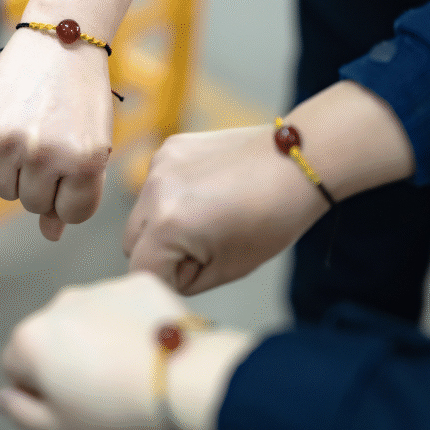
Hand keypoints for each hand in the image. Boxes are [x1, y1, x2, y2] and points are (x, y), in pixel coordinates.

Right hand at [0, 28, 112, 240]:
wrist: (59, 40)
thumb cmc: (82, 96)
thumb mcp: (93, 143)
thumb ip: (76, 192)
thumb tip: (50, 235)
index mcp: (84, 161)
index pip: (72, 214)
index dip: (73, 196)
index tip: (74, 171)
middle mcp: (45, 155)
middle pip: (35, 205)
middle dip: (45, 184)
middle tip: (52, 145)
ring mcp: (9, 142)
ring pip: (7, 190)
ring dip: (18, 172)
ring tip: (32, 134)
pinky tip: (12, 122)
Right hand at [0, 273, 252, 429]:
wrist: (180, 375)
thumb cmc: (118, 405)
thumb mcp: (61, 428)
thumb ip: (21, 412)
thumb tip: (3, 398)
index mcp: (31, 339)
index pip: (15, 366)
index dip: (38, 389)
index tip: (65, 401)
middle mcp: (59, 304)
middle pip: (51, 335)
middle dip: (66, 357)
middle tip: (98, 386)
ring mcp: (99, 288)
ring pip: (88, 316)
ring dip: (98, 336)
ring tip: (126, 367)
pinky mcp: (135, 282)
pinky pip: (125, 303)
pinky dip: (130, 319)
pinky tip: (146, 345)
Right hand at [123, 126, 327, 294]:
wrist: (298, 161)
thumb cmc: (273, 218)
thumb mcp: (229, 268)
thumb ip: (184, 279)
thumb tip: (165, 278)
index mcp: (168, 226)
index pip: (141, 271)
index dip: (165, 282)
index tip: (191, 278)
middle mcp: (154, 192)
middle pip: (131, 242)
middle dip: (157, 253)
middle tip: (200, 249)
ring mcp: (159, 164)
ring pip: (141, 212)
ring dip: (162, 223)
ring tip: (206, 216)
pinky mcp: (169, 147)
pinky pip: (156, 185)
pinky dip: (172, 195)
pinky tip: (207, 191)